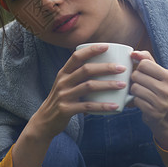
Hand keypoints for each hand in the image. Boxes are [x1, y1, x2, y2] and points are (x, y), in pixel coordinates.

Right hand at [12, 44, 127, 166]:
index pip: (77, 56)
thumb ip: (78, 75)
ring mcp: (64, 95)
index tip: (107, 46)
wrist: (45, 120)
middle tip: (122, 68)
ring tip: (122, 84)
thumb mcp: (65, 84)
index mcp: (63, 73)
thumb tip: (103, 67)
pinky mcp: (66, 109)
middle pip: (86, 70)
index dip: (91, 50)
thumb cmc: (62, 100)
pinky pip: (87, 106)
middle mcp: (63, 82)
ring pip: (89, 86)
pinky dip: (102, 106)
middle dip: (106, 67)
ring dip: (107, 85)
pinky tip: (115, 106)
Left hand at [130, 50, 167, 150]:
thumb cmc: (157, 89)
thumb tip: (133, 52)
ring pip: (134, 88)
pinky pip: (135, 101)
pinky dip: (136, 101)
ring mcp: (161, 102)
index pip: (144, 63)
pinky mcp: (154, 113)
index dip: (139, 68)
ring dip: (134, 91)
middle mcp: (167, 89)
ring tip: (141, 93)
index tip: (143, 74)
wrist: (166, 116)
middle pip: (137, 75)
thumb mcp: (156, 73)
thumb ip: (146, 59)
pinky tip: (142, 102)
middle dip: (135, 79)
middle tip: (141, 85)